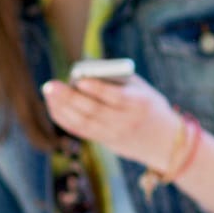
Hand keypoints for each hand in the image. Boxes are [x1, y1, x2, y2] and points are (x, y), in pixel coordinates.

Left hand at [41, 73, 179, 168]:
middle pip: (94, 111)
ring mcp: (113, 135)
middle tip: (51, 84)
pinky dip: (65, 118)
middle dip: (70, 98)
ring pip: (83, 123)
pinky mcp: (104, 142)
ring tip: (49, 92)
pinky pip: (80, 131)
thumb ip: (117, 79)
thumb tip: (85, 70)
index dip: (98, 90)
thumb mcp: (142, 89)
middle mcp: (125, 122)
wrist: (164, 142)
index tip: (80, 80)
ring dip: (62, 108)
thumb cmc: (149, 106)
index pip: (116, 98)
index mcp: (139, 104)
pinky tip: (53, 105)